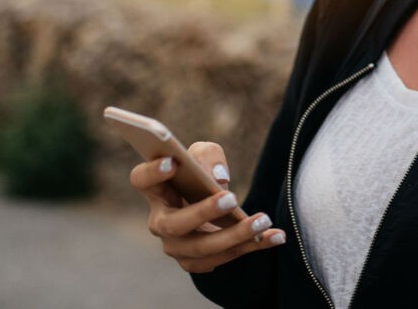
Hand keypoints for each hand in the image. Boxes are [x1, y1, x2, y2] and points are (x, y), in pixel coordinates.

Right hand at [129, 141, 285, 272]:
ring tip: (263, 220)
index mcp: (156, 190)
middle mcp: (160, 221)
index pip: (141, 179)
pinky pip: (224, 257)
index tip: (172, 161)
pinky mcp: (196, 261)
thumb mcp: (205, 155)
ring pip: (202, 247)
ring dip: (235, 235)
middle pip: (174, 224)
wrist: (210, 206)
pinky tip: (276, 236)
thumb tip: (217, 178)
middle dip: (203, 212)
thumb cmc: (201, 174)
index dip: (152, 171)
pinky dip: (252, 246)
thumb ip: (208, 156)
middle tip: (232, 198)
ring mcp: (176, 246)